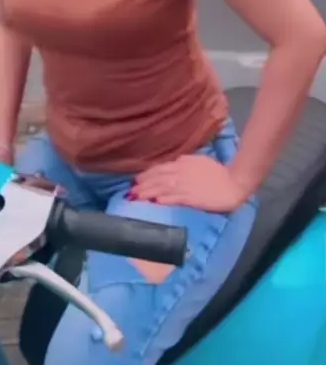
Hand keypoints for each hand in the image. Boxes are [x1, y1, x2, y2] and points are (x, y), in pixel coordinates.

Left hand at [132, 155, 247, 212]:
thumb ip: (185, 163)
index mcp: (182, 163)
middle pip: (157, 178)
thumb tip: (174, 164)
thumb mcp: (199, 162)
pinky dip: (163, 199)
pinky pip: (174, 198)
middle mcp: (181, 172)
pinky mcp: (191, 198)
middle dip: (143, 184)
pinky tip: (154, 202)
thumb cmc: (218, 173)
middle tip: (130, 190)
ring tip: (136, 197)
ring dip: (148, 192)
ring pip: (162, 188)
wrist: (234, 182)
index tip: (136, 180)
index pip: (160, 168)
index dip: (147, 174)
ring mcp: (185, 185)